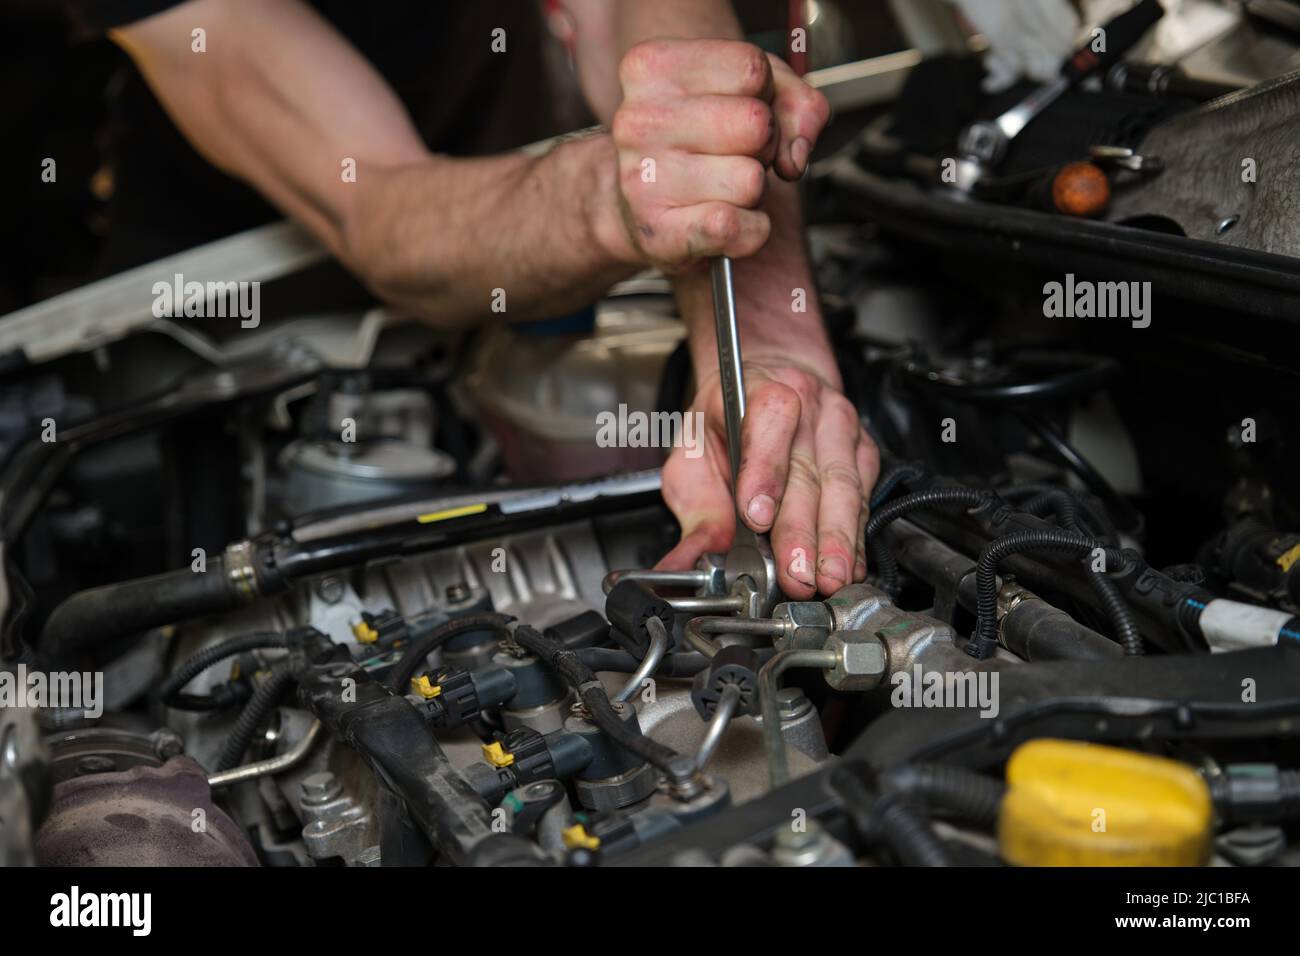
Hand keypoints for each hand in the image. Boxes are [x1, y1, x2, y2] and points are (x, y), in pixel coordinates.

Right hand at [610, 39, 829, 272]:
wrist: (642, 206)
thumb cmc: (696, 142)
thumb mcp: (749, 95)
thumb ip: (795, 102)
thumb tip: (795, 154)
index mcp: (653, 69)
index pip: (752, 69)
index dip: (765, 96)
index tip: (740, 111)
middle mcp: (639, 121)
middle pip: (756, 124)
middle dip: (764, 144)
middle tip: (736, 154)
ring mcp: (643, 179)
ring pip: (751, 180)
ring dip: (754, 190)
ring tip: (723, 186)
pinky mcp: (658, 233)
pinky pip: (733, 228)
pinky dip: (750, 231)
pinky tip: (728, 221)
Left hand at [657, 355, 880, 599]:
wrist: (770, 379)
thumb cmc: (729, 419)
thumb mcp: (694, 452)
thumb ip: (694, 510)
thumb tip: (683, 562)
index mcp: (758, 392)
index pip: (768, 425)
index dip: (764, 472)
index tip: (756, 517)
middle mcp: (807, 404)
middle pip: (807, 472)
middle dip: (801, 531)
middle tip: (796, 573)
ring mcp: (839, 426)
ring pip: (842, 487)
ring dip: (835, 539)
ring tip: (828, 577)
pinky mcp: (863, 448)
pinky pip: (864, 495)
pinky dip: (856, 535)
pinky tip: (849, 563)